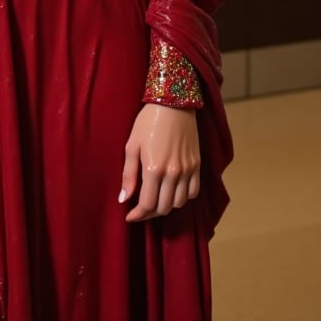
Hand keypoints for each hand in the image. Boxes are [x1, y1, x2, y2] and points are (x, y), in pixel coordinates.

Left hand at [119, 103, 199, 221]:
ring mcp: (188, 170)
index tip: (129, 216)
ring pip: (179, 203)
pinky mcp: (197, 165)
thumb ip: (128, 174)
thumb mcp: (132, 145)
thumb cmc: (148, 122)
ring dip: (166, 206)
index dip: (137, 215)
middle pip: (163, 208)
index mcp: (154, 169)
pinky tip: (172, 191)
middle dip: (149, 213)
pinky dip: (182, 197)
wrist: (173, 104)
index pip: (147, 205)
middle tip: (140, 209)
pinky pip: (193, 192)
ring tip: (155, 199)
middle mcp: (173, 174)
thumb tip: (124, 198)